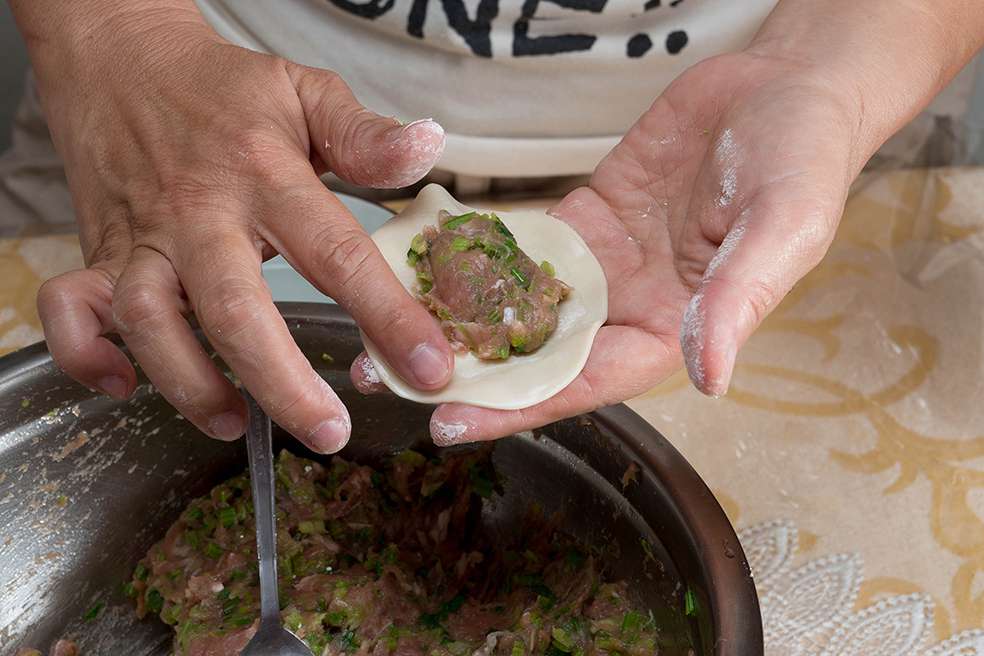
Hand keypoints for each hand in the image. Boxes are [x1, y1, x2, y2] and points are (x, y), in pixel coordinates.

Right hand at [31, 11, 452, 451]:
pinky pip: (69, 310)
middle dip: (283, 381)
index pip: (336, 253)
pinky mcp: (98, 250)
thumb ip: (364, 135)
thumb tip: (429, 146)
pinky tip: (124, 387)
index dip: (388, 316)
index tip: (429, 367)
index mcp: (266, 175)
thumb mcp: (306, 95)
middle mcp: (201, 212)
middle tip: (330, 432)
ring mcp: (144, 235)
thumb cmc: (226, 90)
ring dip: (189, 383)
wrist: (122, 57)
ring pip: (150, 320)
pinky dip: (85, 355)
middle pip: (235, 307)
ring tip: (235, 423)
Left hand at [354, 51, 863, 442]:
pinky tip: (423, 260)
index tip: (451, 423)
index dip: (520, 407)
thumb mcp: (783, 227)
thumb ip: (740, 300)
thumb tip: (708, 376)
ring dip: (456, 317)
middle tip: (383, 377)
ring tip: (379, 326)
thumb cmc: (802, 158)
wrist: (783, 87)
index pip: (588, 382)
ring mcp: (603, 265)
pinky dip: (476, 252)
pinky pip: (524, 242)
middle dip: (465, 371)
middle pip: (537, 353)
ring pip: (520, 302)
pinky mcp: (586, 219)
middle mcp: (630, 307)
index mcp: (676, 329)